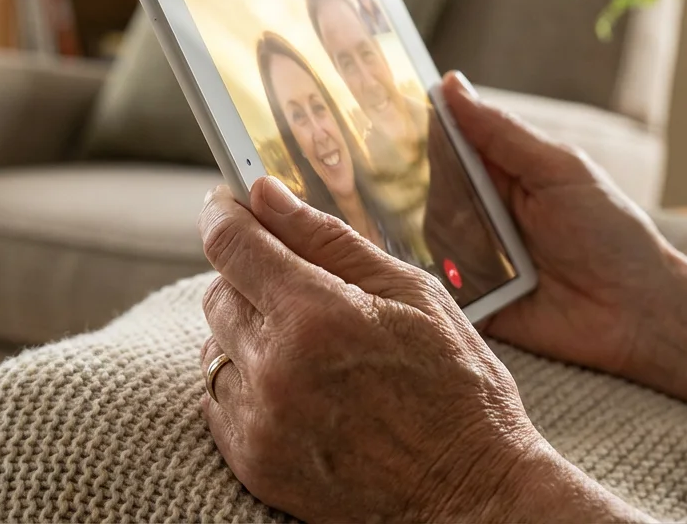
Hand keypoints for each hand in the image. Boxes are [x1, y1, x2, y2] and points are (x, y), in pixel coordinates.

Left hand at [197, 177, 634, 521]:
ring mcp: (259, 422)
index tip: (228, 203)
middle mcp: (275, 369)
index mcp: (316, 315)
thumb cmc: (457, 386)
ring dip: (248, 334)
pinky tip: (300, 388)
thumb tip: (265, 193)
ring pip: (214, 347)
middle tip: (300, 285)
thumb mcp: (410, 293)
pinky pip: (219, 402)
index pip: (231, 245)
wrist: (473, 494)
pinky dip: (248, 385)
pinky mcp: (253, 463)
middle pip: (217, 292)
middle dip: (250, 276)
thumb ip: (329, 238)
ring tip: (309, 346)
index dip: (224, 214)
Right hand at [442, 73, 686, 421]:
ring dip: (452, 239)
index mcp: (504, 174)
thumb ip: (501, 133)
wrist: (638, 314)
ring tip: (498, 250)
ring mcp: (475, 259)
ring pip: (429, 238)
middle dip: (433, 192)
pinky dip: (436, 281)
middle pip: (429, 192)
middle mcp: (483, 214)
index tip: (391, 116)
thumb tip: (451, 84)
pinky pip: (436, 288)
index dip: (423, 132)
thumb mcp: (559, 171)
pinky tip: (456, 276)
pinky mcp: (472, 303)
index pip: (449, 144)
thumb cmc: (611, 234)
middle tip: (470, 203)